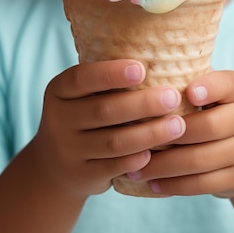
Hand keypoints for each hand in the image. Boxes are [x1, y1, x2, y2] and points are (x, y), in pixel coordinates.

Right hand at [31, 60, 186, 198]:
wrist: (56, 165)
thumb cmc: (84, 114)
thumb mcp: (82, 95)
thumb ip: (107, 80)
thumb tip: (159, 58)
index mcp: (59, 90)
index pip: (81, 78)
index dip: (110, 73)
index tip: (141, 69)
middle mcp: (58, 119)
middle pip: (103, 110)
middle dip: (143, 103)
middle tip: (173, 97)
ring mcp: (68, 150)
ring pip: (113, 142)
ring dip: (149, 133)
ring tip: (178, 125)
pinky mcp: (82, 175)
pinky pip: (114, 167)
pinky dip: (137, 159)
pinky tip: (157, 152)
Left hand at [126, 71, 233, 197]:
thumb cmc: (216, 107)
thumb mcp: (214, 88)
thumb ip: (190, 79)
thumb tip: (142, 76)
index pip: (226, 85)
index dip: (209, 88)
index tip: (187, 91)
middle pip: (208, 127)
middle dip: (170, 133)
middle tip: (137, 136)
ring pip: (200, 160)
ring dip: (164, 165)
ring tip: (135, 166)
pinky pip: (202, 184)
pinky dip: (173, 185)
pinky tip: (151, 183)